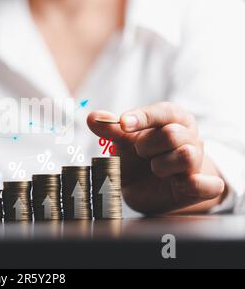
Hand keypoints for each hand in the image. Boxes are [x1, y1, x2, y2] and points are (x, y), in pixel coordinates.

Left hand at [87, 102, 224, 213]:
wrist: (151, 188)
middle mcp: (189, 137)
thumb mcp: (123, 142)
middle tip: (140, 153)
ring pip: (187, 155)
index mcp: (172, 119)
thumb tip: (92, 116)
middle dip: (148, 145)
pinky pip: (208, 184)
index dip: (143, 117)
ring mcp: (198, 162)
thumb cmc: (139, 158)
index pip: (164, 111)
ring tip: (155, 169)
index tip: (123, 123)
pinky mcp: (204, 186)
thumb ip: (110, 130)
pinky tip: (176, 184)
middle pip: (173, 134)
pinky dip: (192, 184)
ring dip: (162, 165)